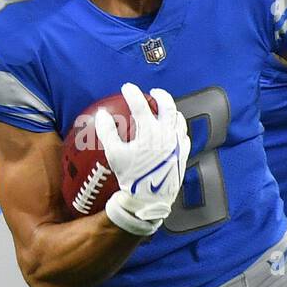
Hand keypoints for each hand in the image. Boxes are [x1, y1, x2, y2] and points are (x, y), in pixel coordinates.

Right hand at [95, 83, 190, 235]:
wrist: (151, 198)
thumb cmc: (131, 176)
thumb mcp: (114, 154)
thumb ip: (107, 132)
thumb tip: (102, 115)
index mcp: (149, 130)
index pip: (140, 104)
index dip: (132, 93)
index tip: (126, 87)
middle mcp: (167, 133)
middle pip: (167, 105)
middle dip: (160, 95)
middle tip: (153, 92)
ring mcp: (178, 143)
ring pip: (179, 119)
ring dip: (171, 111)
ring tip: (165, 110)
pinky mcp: (184, 154)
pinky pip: (184, 136)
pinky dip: (178, 129)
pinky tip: (174, 131)